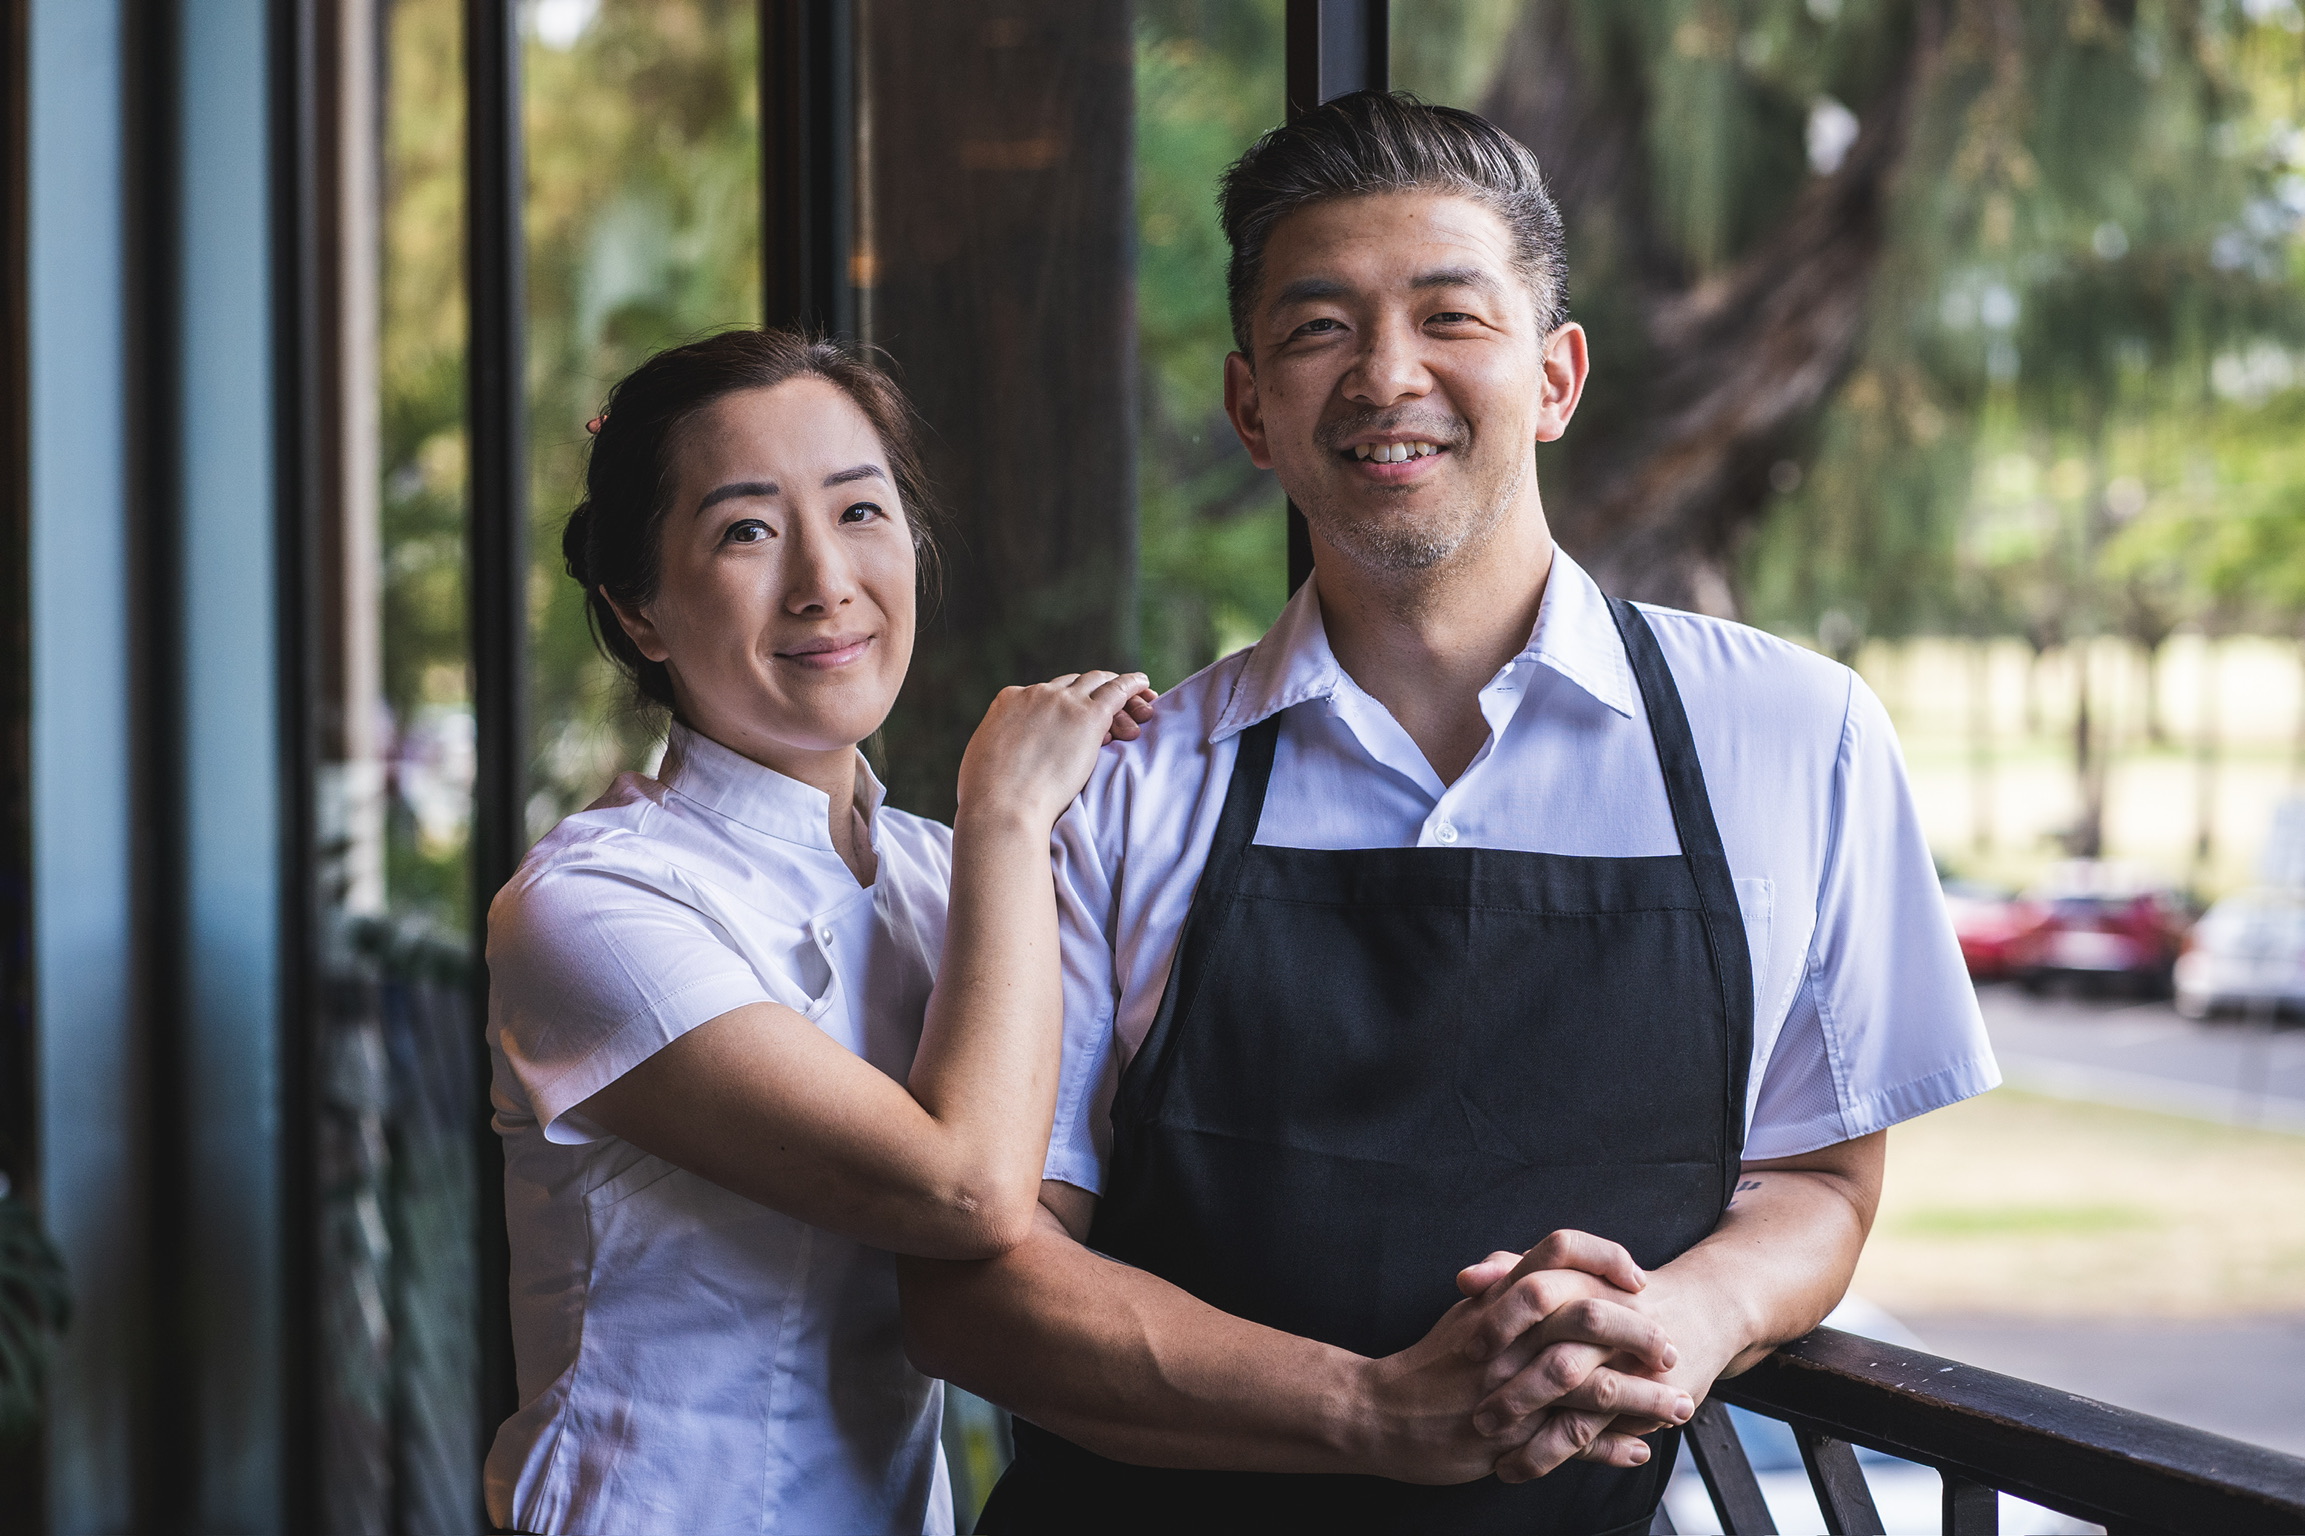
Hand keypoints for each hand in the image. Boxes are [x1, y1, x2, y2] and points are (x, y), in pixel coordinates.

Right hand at [955, 671, 1153, 828]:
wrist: (1003, 806)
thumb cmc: (987, 795)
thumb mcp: (983, 757)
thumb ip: (998, 745)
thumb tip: (1000, 756)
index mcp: (1008, 699)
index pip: (1042, 694)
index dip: (1060, 706)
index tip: (1070, 723)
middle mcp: (1036, 693)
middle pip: (1072, 684)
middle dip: (1090, 693)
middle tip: (1110, 709)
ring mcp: (1063, 701)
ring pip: (1097, 682)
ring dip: (1115, 689)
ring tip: (1135, 698)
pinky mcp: (1088, 716)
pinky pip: (1118, 690)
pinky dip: (1132, 684)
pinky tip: (1143, 684)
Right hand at [1352, 1245, 1691, 1484]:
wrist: (1381, 1412)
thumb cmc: (1432, 1362)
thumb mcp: (1467, 1311)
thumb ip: (1505, 1282)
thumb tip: (1546, 1261)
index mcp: (1499, 1298)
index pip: (1558, 1252)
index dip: (1605, 1258)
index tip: (1638, 1278)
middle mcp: (1508, 1337)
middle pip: (1588, 1317)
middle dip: (1640, 1334)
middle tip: (1671, 1348)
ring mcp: (1511, 1388)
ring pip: (1591, 1388)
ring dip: (1643, 1398)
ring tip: (1680, 1406)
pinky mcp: (1510, 1437)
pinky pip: (1572, 1443)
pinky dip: (1610, 1448)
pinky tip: (1638, 1450)